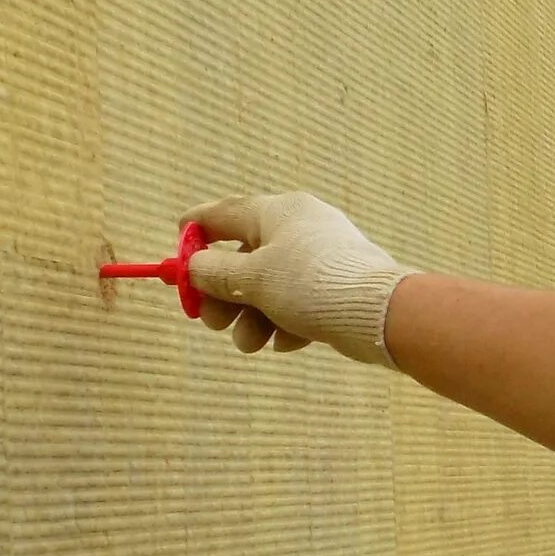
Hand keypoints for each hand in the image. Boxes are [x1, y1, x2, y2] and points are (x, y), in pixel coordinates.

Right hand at [182, 191, 408, 363]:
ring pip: (271, 288)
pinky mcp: (338, 287)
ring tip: (250, 344)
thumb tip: (196, 266)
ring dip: (252, 318)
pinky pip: (300, 304)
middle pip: (246, 258)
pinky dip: (286, 323)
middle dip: (224, 294)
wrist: (378, 314)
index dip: (197, 229)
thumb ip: (215, 272)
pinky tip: (286, 342)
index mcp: (277, 212)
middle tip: (210, 322)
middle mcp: (300, 228)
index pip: (225, 212)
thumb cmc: (310, 285)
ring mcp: (322, 258)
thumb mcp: (251, 278)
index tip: (176, 244)